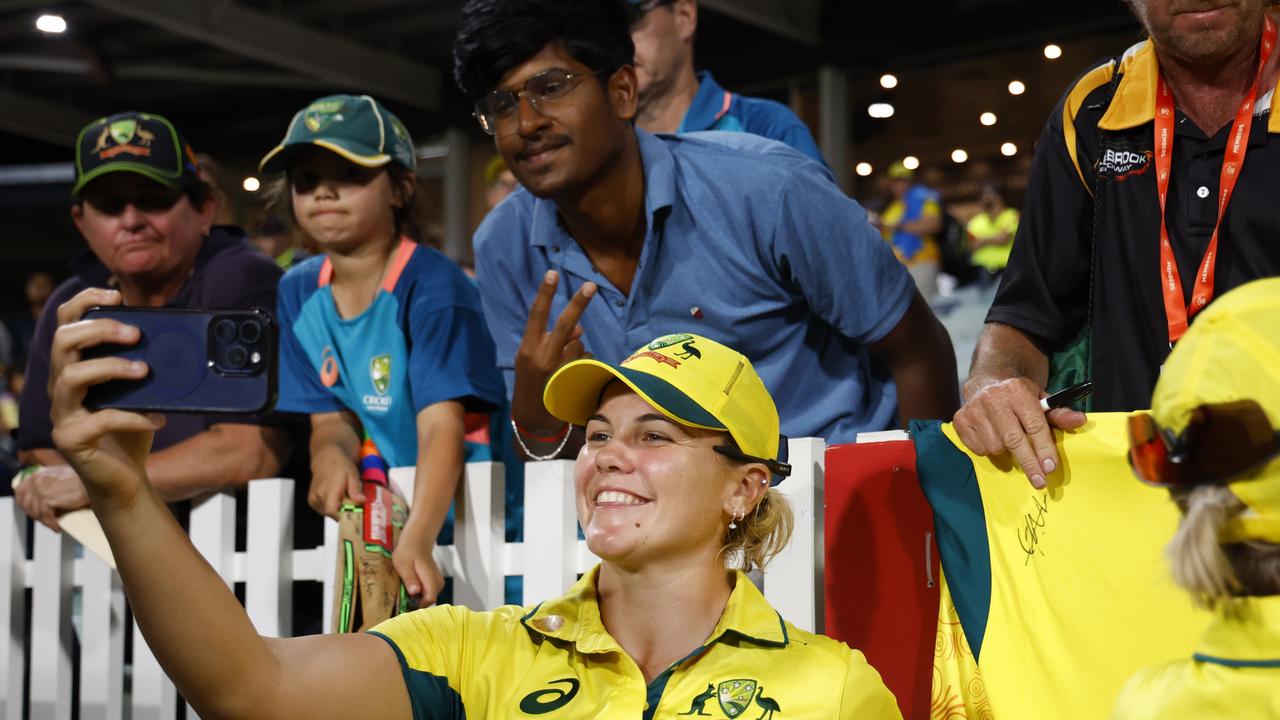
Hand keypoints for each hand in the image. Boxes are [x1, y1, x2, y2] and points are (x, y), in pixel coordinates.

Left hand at [14, 464, 89, 530]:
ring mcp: (40, 489)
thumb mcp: (60, 477)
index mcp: (38, 474)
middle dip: (35, 514)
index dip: (25, 504)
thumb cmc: (83, 481)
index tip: (32, 511)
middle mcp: (36, 480)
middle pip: (25, 503)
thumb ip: (47, 484)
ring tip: (54, 524)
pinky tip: (58, 527)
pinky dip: (51, 524)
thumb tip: (40, 499)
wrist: (94, 483)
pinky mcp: (47, 499)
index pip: (20, 491)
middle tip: (46, 521)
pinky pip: (45, 517)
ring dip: (45, 521)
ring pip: (35, 512)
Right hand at [47, 288, 164, 510]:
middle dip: (100, 330)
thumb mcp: (138, 391)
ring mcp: (62, 414)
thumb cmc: (130, 429)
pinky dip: (134, 416)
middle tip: (135, 333)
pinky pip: (101, 419)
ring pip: (71, 376)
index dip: (84, 302)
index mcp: (74, 368)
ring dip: (111, 367)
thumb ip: (140, 363)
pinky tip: (158, 419)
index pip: (65, 324)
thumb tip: (169, 333)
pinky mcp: (71, 440)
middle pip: (63, 341)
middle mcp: (60, 387)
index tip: (116, 294)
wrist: (124, 479)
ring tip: (145, 371)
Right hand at [308, 446, 363, 517]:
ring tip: (343, 497)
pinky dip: (331, 507)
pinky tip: (336, 498)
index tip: (353, 513)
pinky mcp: (311, 502)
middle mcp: (318, 496)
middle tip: (351, 503)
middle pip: (333, 514)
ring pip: (329, 513)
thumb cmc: (341, 467)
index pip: (331, 510)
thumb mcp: (352, 475)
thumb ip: (355, 489)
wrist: (326, 460)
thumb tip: (362, 500)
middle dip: (344, 512)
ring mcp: (313, 500)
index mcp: (329, 490)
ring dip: (338, 509)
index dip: (343, 515)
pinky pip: (323, 510)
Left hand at [392, 522, 443, 606]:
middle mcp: (438, 582)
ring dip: (416, 599)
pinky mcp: (434, 583)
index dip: (417, 605)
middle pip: (428, 602)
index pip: (430, 600)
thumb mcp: (403, 564)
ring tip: (405, 590)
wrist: (416, 542)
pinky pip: (427, 594)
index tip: (405, 604)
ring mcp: (437, 583)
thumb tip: (415, 592)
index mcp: (431, 578)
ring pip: (427, 599)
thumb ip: (410, 578)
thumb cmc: (408, 552)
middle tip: (402, 597)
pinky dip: (418, 594)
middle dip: (415, 603)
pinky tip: (410, 587)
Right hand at [510, 270, 595, 437]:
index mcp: (528, 349)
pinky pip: (587, 359)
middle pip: (566, 324)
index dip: (545, 294)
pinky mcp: (575, 380)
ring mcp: (561, 370)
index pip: (537, 316)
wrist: (533, 418)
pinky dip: (583, 363)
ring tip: (563, 366)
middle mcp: (543, 357)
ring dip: (576, 349)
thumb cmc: (533, 382)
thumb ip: (551, 339)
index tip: (552, 274)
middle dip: (579, 302)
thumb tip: (580, 327)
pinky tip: (573, 376)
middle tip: (591, 285)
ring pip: (579, 344)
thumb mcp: (533, 358)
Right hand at [952, 377, 1085, 488]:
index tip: (1050, 468)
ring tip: (1008, 440)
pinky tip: (991, 436)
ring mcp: (974, 409)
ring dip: (1006, 452)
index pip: (1034, 425)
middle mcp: (993, 398)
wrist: (986, 383)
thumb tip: (1080, 421)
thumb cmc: (1019, 397)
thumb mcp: (1040, 400)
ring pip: (995, 447)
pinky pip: (979, 449)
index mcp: (1017, 391)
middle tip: (1039, 482)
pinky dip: (988, 449)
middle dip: (1029, 463)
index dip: (1044, 448)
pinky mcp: (960, 420)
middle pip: (1014, 440)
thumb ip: (1058, 414)